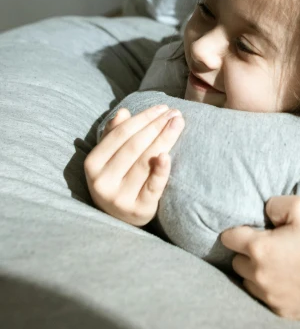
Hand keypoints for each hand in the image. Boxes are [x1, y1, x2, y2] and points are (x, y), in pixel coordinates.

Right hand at [84, 104, 184, 226]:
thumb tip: (123, 112)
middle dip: (157, 126)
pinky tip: (167, 155)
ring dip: (164, 139)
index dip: (143, 118)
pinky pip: (153, 186)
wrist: (120, 220)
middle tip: (176, 113)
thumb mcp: (108, 158)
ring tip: (178, 123)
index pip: (121, 134)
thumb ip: (113, 135)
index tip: (162, 108)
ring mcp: (120, 197)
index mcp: (93, 164)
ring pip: (145, 162)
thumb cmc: (117, 180)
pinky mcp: (139, 209)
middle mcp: (103, 181)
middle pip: (134, 146)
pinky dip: (161, 171)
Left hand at [221, 196, 299, 320]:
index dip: (236, 231)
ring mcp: (272, 298)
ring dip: (257, 273)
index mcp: (259, 249)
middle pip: (237, 263)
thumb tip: (265, 213)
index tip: (247, 229)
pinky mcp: (285, 313)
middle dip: (247, 253)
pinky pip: (267, 300)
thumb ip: (275, 205)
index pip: (229, 239)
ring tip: (278, 263)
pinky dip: (272, 290)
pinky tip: (289, 280)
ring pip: (250, 284)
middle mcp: (260, 277)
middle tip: (268, 245)